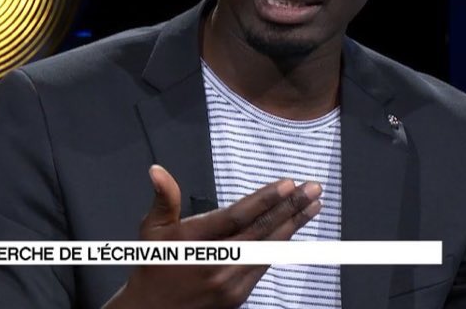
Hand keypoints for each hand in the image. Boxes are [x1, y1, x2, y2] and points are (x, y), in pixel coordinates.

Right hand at [103, 165, 321, 308]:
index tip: (288, 184)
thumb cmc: (153, 266)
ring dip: (292, 226)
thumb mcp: (152, 230)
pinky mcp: (237, 296)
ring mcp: (229, 282)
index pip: (237, 217)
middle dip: (291, 208)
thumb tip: (157, 170)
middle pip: (261, 231)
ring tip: (312, 206)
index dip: (264, 199)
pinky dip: (279, 246)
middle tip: (313, 189)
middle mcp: (215, 263)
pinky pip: (262, 266)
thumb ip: (164, 198)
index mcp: (194, 242)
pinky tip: (292, 231)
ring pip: (267, 249)